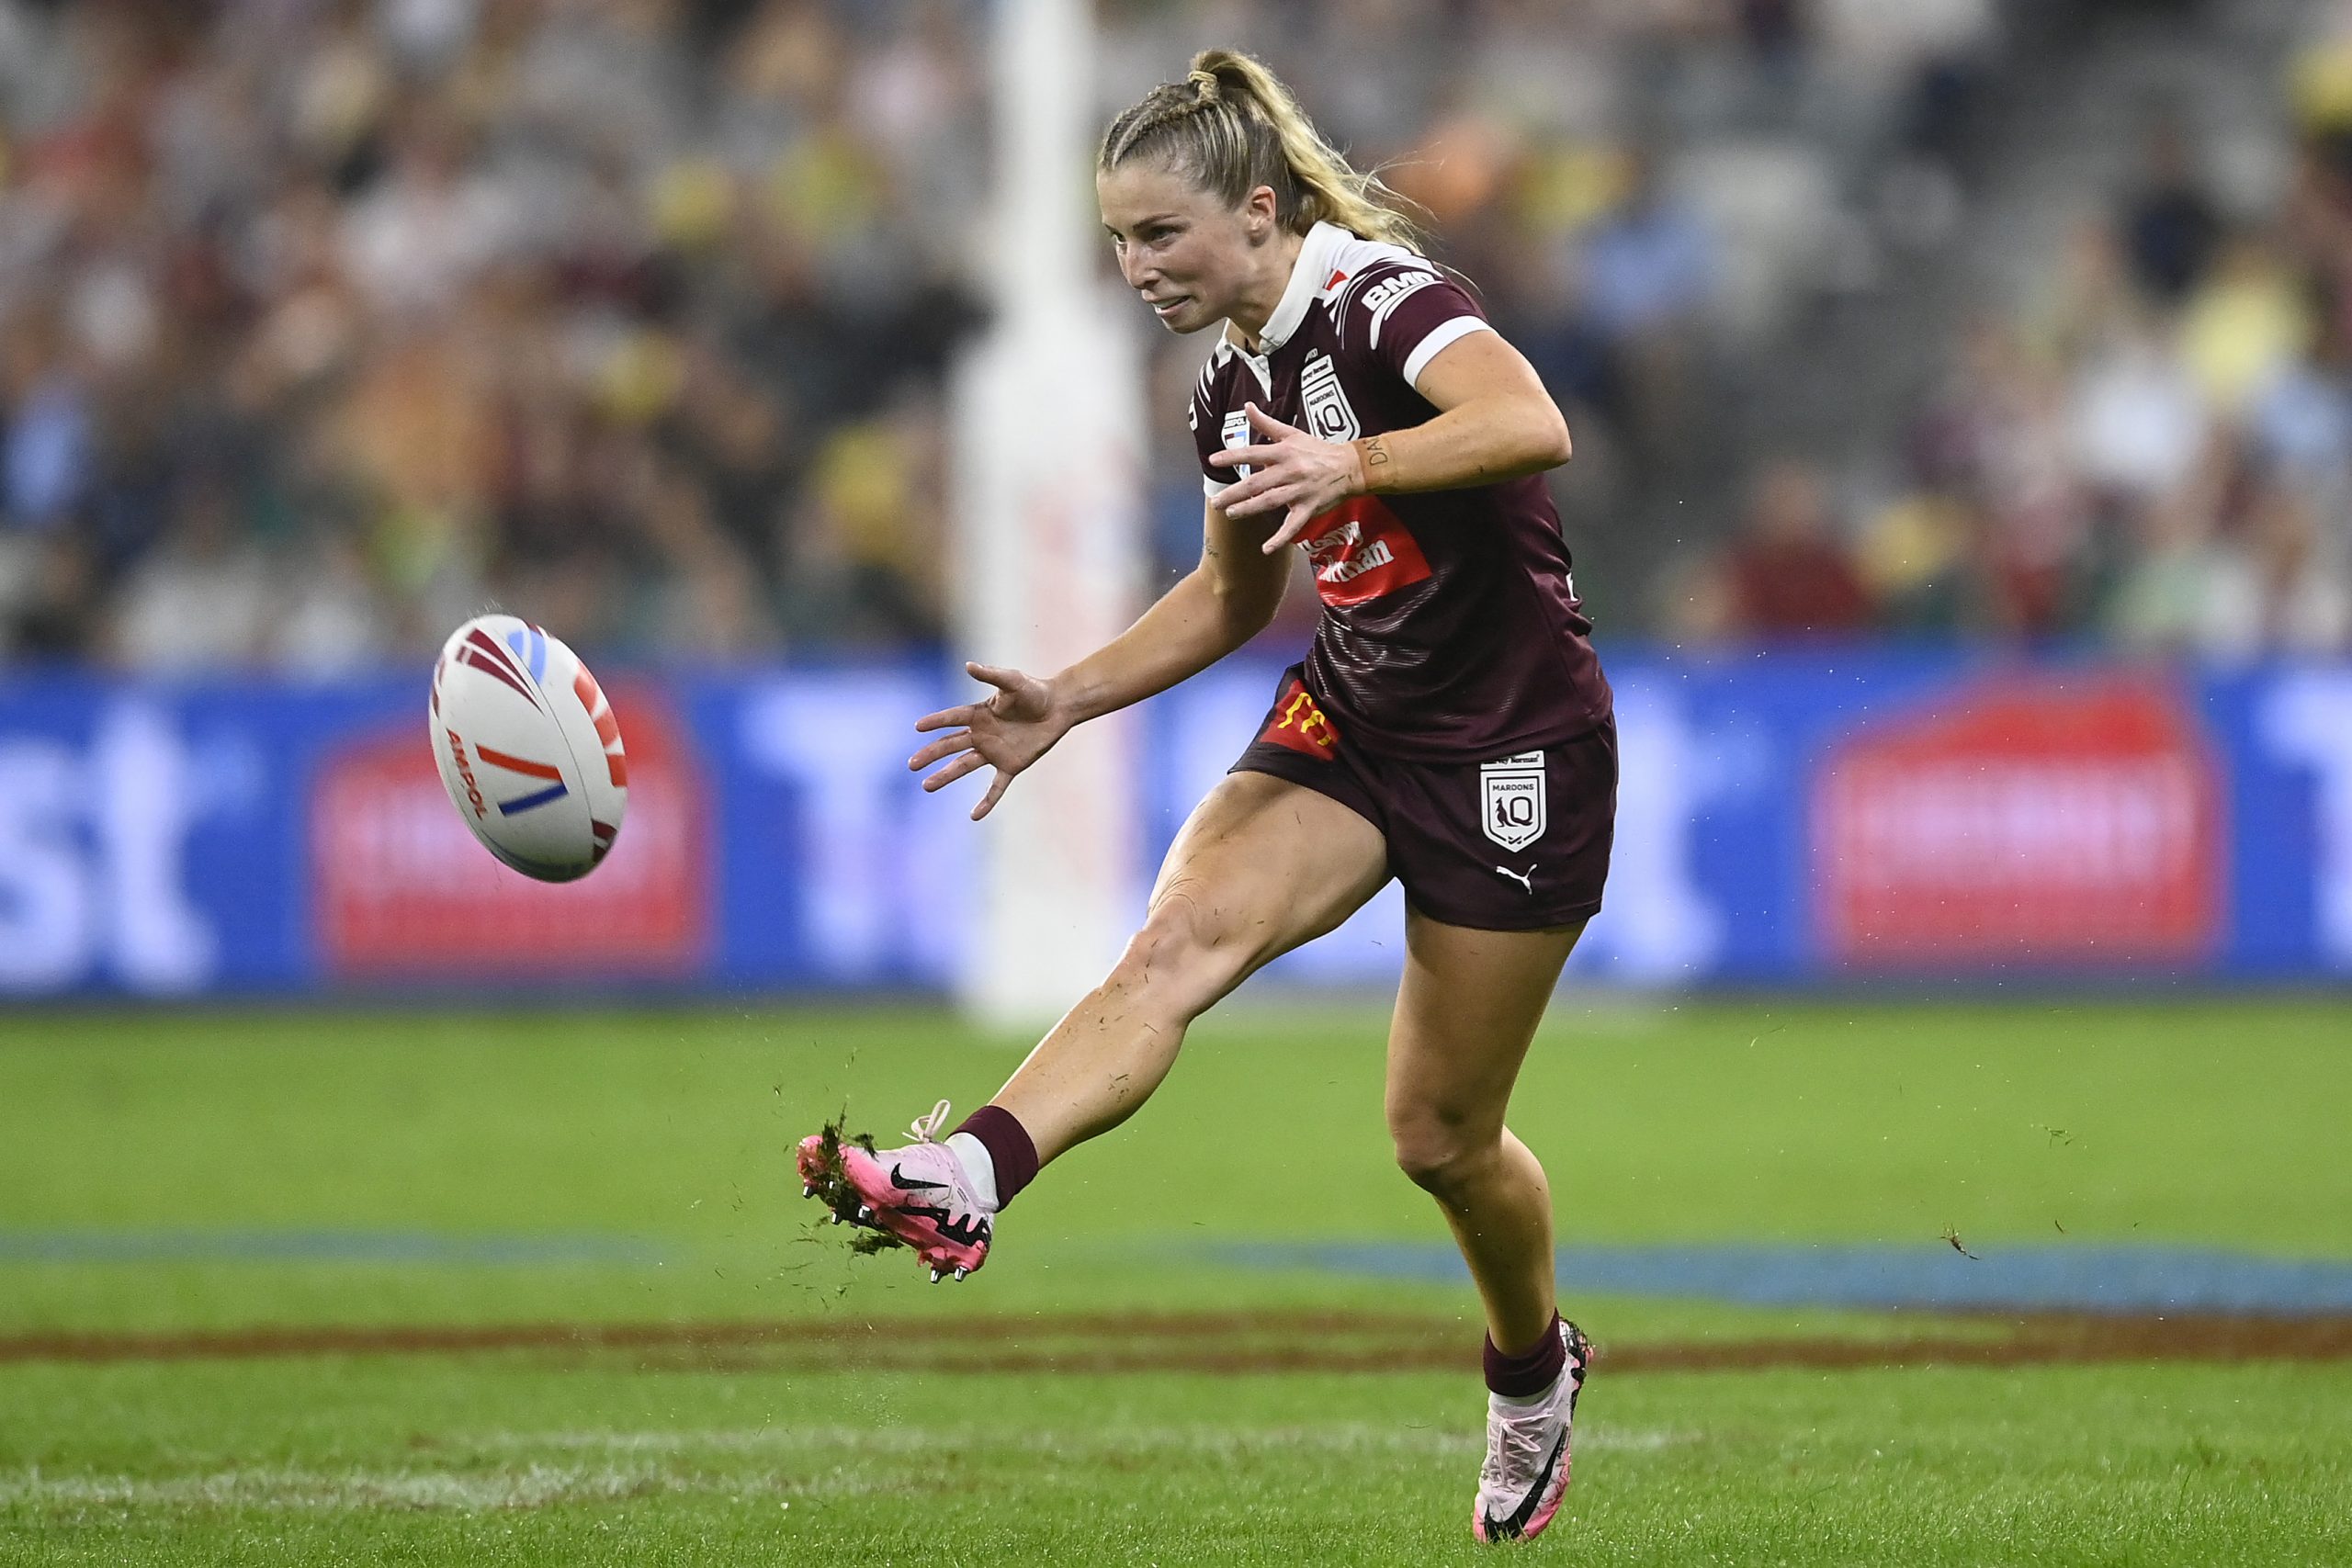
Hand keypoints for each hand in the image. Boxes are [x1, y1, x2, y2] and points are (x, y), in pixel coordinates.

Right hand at [909, 662, 1070, 820]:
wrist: (1058, 707)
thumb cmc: (1034, 691)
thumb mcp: (1013, 680)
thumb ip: (991, 674)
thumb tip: (968, 665)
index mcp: (979, 714)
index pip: (952, 718)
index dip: (936, 722)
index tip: (918, 727)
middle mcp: (982, 734)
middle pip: (951, 745)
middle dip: (931, 755)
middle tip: (912, 764)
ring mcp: (994, 752)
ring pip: (964, 766)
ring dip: (946, 775)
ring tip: (926, 786)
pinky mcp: (1011, 765)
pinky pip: (996, 786)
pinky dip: (987, 801)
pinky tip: (974, 816)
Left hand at [1205, 402, 1363, 553]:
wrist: (1350, 466)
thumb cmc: (1318, 450)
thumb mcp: (1292, 433)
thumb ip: (1266, 423)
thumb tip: (1247, 406)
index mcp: (1284, 452)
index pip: (1253, 453)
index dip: (1233, 457)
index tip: (1214, 460)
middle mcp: (1290, 471)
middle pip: (1257, 483)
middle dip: (1234, 493)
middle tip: (1216, 501)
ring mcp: (1299, 491)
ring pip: (1270, 501)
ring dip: (1249, 509)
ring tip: (1231, 513)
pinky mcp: (1309, 508)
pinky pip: (1293, 525)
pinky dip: (1280, 538)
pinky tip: (1266, 548)